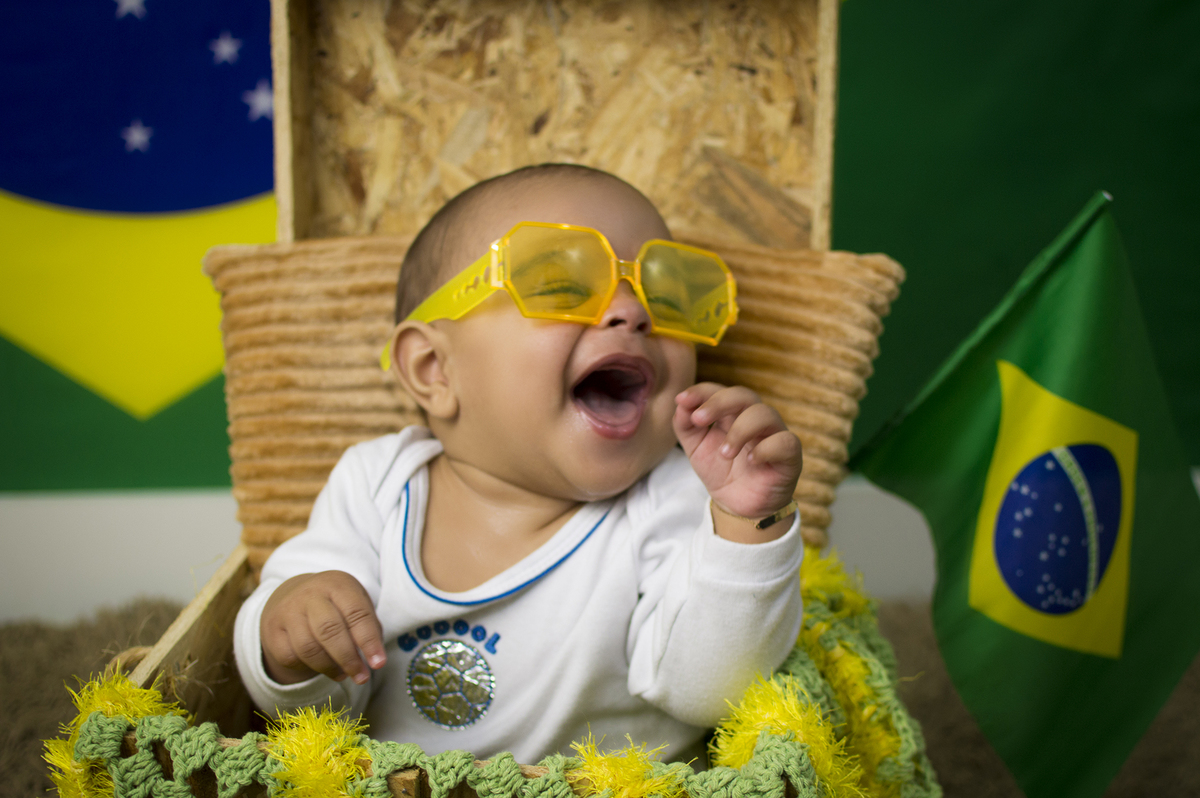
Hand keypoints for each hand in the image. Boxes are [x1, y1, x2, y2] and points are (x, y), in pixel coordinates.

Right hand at [260, 571, 386, 685]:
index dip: (369, 641)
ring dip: (330, 667)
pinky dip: (308, 668)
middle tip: (361, 677)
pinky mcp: (273, 630)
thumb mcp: (355, 604)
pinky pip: (290, 657)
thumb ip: (368, 627)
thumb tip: (374, 659)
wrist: (293, 596)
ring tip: (344, 674)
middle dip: (348, 658)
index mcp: (338, 584)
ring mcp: (288, 611)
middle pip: (329, 630)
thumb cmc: (335, 605)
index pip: (356, 613)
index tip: (378, 664)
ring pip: (308, 648)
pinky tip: (321, 666)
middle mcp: (310, 594)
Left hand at [674, 383, 801, 537]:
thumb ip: (685, 426)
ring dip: (740, 430)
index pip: (720, 391)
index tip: (682, 400)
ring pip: (765, 414)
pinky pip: (785, 441)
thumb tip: (680, 404)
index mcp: (732, 414)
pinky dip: (766, 448)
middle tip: (699, 419)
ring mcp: (774, 434)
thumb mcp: (695, 449)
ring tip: (724, 453)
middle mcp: (755, 419)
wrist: (738, 507)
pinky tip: (750, 461)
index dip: (702, 391)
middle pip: (744, 395)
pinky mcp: (790, 455)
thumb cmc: (721, 471)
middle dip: (719, 403)